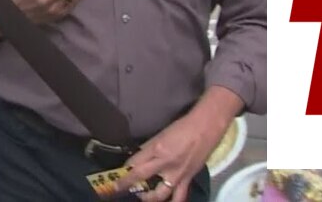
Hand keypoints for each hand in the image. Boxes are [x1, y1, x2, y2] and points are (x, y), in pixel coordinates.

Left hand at [114, 111, 229, 201]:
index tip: (116, 176)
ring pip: (159, 195)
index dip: (124, 171)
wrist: (206, 128)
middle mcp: (165, 164)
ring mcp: (177, 174)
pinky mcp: (188, 179)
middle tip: (119, 189)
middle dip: (127, 185)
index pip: (135, 163)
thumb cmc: (182, 127)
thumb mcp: (161, 135)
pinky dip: (172, 201)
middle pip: (141, 177)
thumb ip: (149, 149)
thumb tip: (138, 159)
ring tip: (143, 198)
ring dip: (148, 198)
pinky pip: (179, 197)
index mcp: (157, 149)